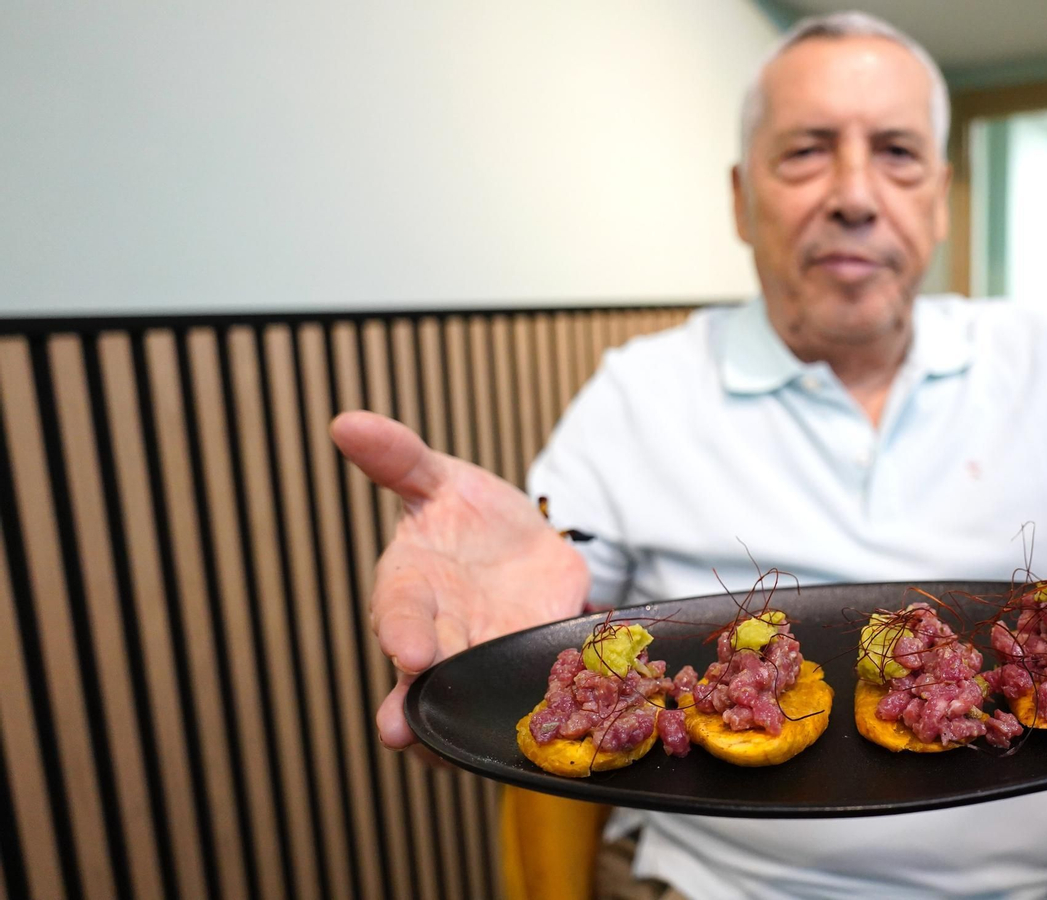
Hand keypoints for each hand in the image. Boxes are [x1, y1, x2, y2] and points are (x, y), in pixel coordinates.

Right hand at [331, 411, 589, 750]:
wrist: (522, 542)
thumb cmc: (465, 515)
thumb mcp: (439, 479)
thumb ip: (399, 458)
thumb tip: (346, 421)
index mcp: (411, 589)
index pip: (400, 614)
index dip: (403, 634)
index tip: (408, 654)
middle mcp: (445, 634)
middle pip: (431, 677)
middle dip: (422, 705)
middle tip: (411, 736)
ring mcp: (492, 654)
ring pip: (477, 698)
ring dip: (473, 722)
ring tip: (473, 752)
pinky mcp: (537, 661)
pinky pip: (539, 688)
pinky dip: (548, 701)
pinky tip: (560, 719)